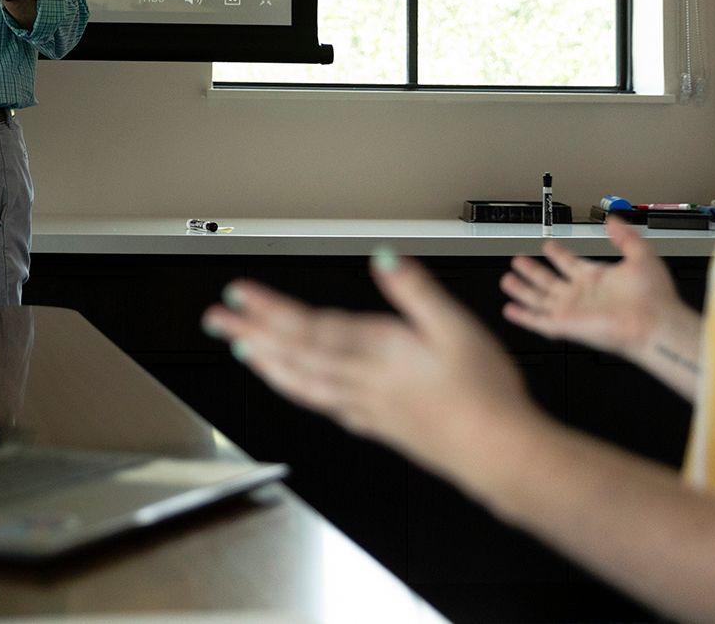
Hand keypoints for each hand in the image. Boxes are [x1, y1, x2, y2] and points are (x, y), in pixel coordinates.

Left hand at [202, 253, 534, 483]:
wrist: (499, 455)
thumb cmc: (484, 394)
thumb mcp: (458, 327)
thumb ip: (416, 291)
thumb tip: (384, 259)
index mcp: (377, 350)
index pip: (309, 326)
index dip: (269, 309)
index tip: (238, 294)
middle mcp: (361, 379)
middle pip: (293, 354)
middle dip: (250, 334)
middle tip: (215, 320)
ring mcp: (364, 404)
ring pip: (301, 382)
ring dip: (265, 363)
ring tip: (239, 350)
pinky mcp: (375, 423)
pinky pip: (321, 404)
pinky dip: (297, 391)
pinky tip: (291, 387)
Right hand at [500, 217, 678, 358]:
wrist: (654, 324)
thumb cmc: (654, 297)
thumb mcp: (641, 255)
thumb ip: (625, 236)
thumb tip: (613, 220)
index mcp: (597, 278)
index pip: (570, 263)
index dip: (558, 254)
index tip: (548, 246)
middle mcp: (581, 294)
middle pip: (549, 280)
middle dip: (532, 271)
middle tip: (518, 260)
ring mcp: (572, 310)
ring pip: (539, 299)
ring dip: (522, 290)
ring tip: (507, 280)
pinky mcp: (566, 325)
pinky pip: (538, 321)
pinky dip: (523, 316)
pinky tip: (510, 310)